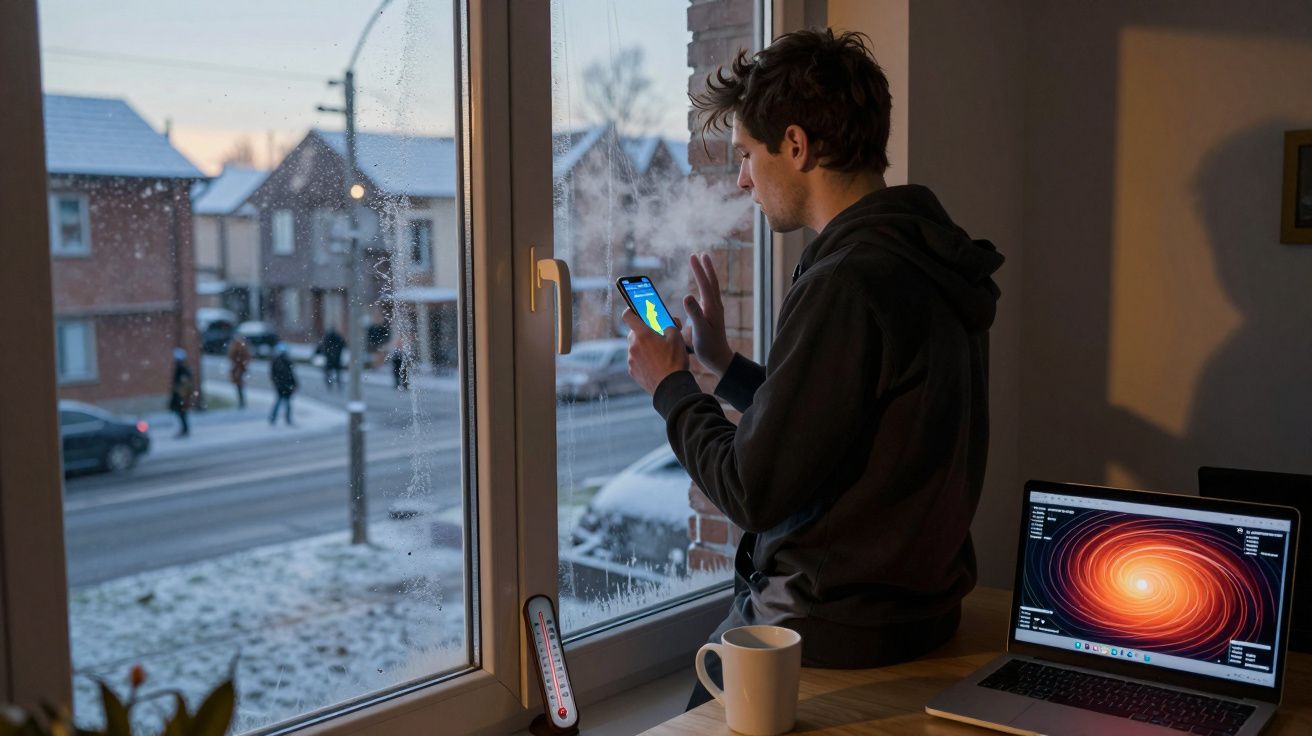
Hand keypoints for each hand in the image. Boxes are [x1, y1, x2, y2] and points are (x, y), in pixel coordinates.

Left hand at [622, 308, 689, 393]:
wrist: (671, 387)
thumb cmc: (675, 361)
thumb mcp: (677, 338)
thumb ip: (670, 325)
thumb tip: (669, 321)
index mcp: (643, 334)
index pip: (628, 315)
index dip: (631, 311)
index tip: (636, 311)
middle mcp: (633, 346)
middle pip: (633, 333)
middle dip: (643, 332)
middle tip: (656, 335)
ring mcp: (631, 359)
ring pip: (635, 347)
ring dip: (643, 347)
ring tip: (659, 353)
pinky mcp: (632, 371)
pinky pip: (635, 360)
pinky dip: (643, 359)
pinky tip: (655, 364)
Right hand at [683, 252, 733, 376]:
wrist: (719, 359)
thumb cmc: (709, 347)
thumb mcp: (700, 331)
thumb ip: (695, 314)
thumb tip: (687, 296)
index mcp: (712, 308)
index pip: (705, 284)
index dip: (699, 270)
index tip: (693, 256)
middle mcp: (714, 306)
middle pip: (711, 282)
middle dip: (705, 268)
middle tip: (699, 254)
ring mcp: (714, 311)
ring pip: (711, 288)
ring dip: (706, 275)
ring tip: (702, 264)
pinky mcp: (711, 316)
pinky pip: (707, 296)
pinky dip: (704, 286)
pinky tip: (701, 288)